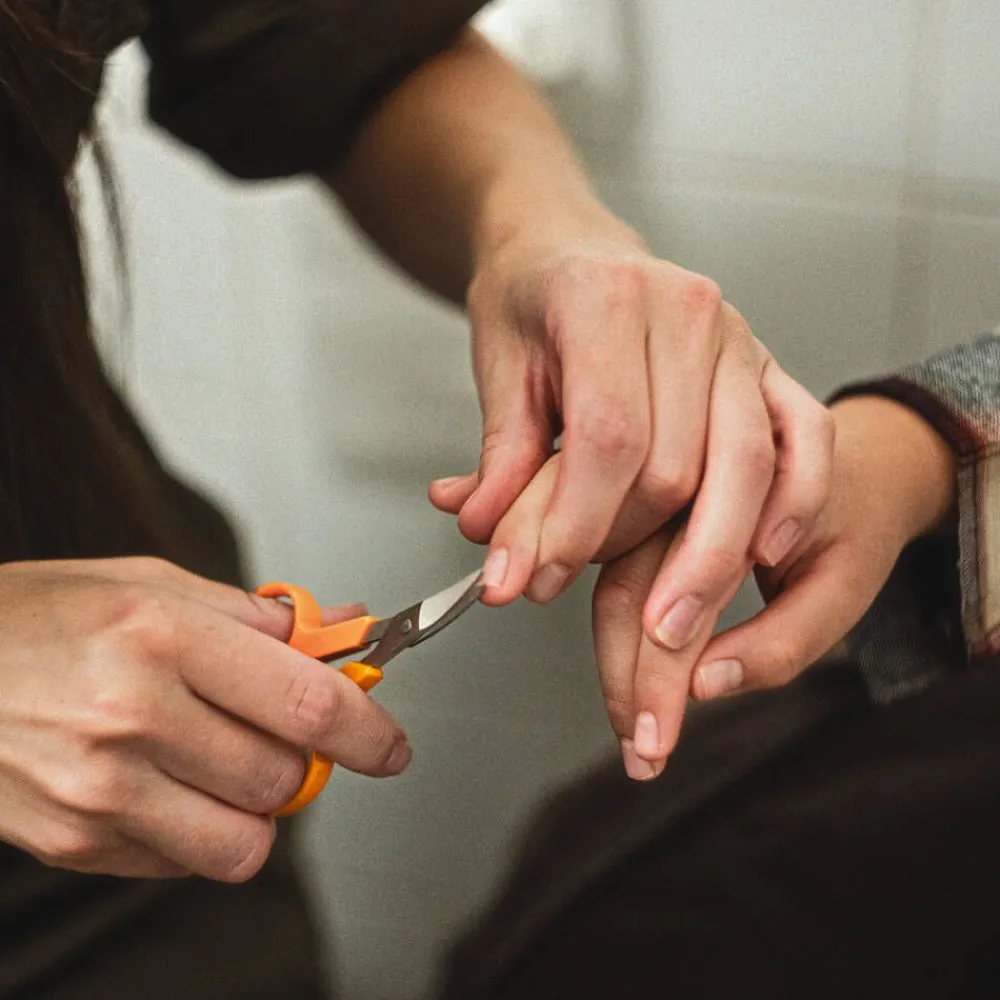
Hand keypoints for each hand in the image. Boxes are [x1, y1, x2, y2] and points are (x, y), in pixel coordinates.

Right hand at [0, 558, 408, 880]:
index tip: (389, 745)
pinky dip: (200, 831)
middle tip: (282, 734)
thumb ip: (253, 614)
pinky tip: (167, 783)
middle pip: (285, 777)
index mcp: (161, 635)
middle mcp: (133, 716)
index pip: (306, 701)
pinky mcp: (75, 842)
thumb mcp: (150, 583)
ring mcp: (100, 790)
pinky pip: (185, 862)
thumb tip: (338, 629)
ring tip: (225, 763)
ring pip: (246, 840)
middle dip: (304, 761)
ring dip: (257, 808)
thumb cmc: (40, 617)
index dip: (368, 730)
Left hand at [430, 212, 833, 632]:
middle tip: (568, 589)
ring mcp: (740, 338)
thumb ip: (502, 469)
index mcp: (607, 300)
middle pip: (675, 465)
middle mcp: (687, 312)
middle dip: (620, 546)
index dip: (572, 523)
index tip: (534, 574)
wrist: (571, 246)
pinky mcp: (770, 366)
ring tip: (666, 622)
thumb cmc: (533, 303)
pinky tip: (763, 554)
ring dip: (705, 558)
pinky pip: (806, 441)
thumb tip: (499, 559)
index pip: (608, 437)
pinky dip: (791, 504)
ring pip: (743, 467)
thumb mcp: (500, 373)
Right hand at [593, 394, 955, 776]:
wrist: (857, 458)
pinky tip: (619, 672)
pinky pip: (610, 561)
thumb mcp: (844, 589)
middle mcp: (686, 483)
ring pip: (610, 578)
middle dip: (625, 680)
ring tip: (629, 729)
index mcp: (742, 501)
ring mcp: (660, 488)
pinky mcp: (646, 501)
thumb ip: (780, 643)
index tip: (655, 747)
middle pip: (628, 590)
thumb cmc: (852, 527)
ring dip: (611, 658)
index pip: (680, 601)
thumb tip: (700, 687)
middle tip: (640, 755)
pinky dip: (611, 625)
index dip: (658, 680)